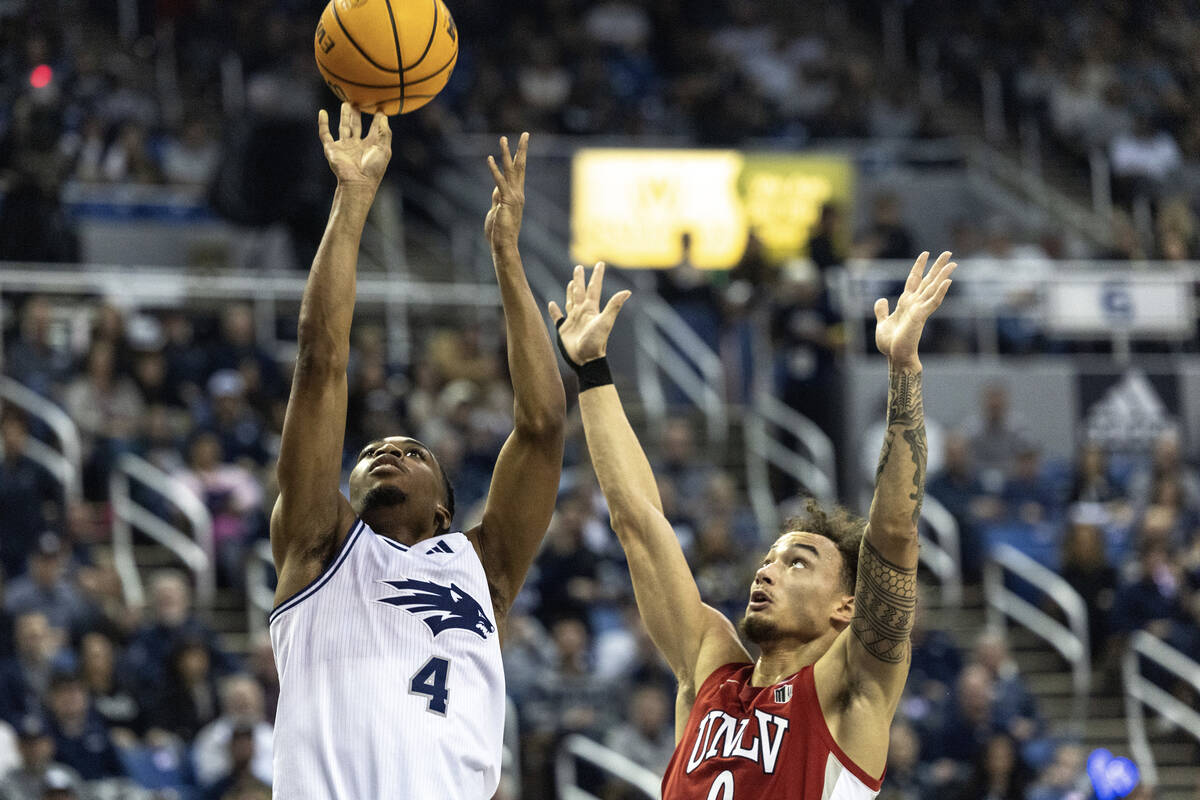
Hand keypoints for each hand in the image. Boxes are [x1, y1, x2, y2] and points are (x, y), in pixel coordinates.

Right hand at [318, 102, 391, 188]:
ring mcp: (344, 146)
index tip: (380, 107)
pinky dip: (322, 123)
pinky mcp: (332, 149)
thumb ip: (384, 133)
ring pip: (343, 127)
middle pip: (356, 126)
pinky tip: (322, 112)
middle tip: (358, 101)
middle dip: (357, 115)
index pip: (374, 129)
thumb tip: (384, 116)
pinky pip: (325, 134)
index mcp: (370, 146)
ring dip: (344, 116)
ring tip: (346, 103)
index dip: (377, 119)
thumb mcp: (384, 150)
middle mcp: (357, 145)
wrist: (358, 182)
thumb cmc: (373, 169)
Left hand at [485, 133, 527, 250]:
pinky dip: (494, 170)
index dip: (519, 156)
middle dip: (522, 149)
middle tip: (525, 134)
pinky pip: (499, 182)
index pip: (519, 172)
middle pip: (520, 166)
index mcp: (516, 195)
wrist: (504, 245)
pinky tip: (490, 158)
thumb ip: (497, 198)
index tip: (522, 143)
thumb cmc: (500, 232)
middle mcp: (518, 193)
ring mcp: (513, 196)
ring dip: (506, 153)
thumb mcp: (497, 210)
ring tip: (503, 138)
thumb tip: (496, 189)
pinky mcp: (505, 201)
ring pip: (511, 170)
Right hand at [548, 262, 630, 363]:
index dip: (596, 276)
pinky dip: (554, 311)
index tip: (600, 264)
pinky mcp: (563, 329)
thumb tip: (627, 291)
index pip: (594, 288)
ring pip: (570, 301)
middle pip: (580, 291)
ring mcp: (572, 320)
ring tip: (570, 283)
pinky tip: (552, 304)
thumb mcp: (605, 322)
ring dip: (570, 292)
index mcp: (591, 309)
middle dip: (580, 279)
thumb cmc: (596, 342)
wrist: (586, 360)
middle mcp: (582, 312)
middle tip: (578, 267)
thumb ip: (614, 306)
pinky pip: (557, 317)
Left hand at [873, 250, 955, 367]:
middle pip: (928, 280)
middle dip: (937, 266)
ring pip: (933, 288)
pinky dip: (940, 291)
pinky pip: (933, 301)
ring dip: (942, 275)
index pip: (914, 280)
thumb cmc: (890, 344)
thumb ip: (882, 310)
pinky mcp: (921, 316)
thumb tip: (881, 299)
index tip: (925, 253)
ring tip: (953, 263)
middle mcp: (915, 303)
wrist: (895, 356)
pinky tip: (947, 281)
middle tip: (948, 253)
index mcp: (906, 303)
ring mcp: (919, 309)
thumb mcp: (883, 323)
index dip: (919, 266)